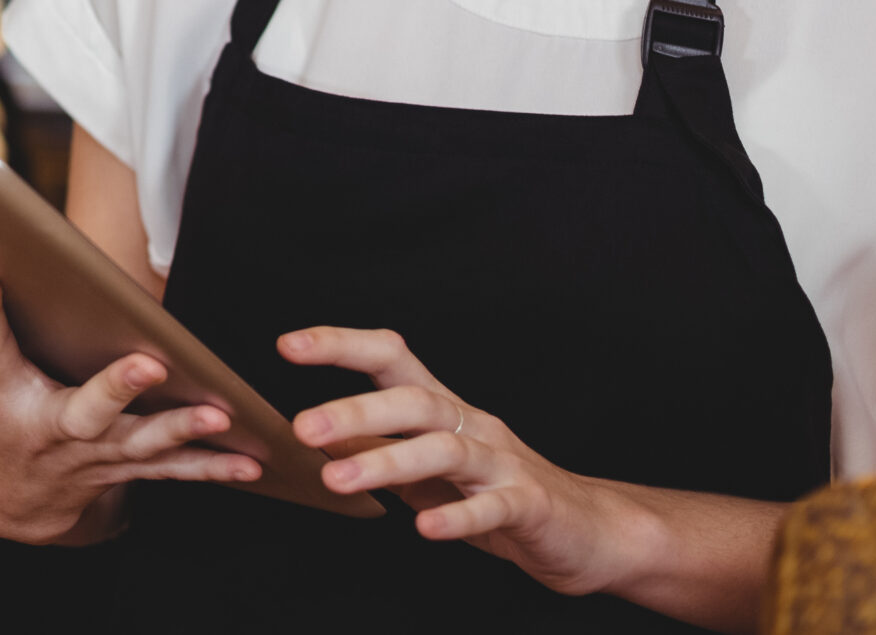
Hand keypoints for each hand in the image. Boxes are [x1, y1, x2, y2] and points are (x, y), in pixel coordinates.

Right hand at [0, 268, 259, 544]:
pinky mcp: (123, 469)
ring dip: (182, 431)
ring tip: (220, 414)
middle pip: (83, 409)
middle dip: (116, 388)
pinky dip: (211, 467)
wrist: (6, 504)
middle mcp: (47, 428)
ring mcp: (91, 455)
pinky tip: (250, 460)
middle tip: (149, 362)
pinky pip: (171, 471)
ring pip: (140, 443)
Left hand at [283, 327, 633, 595]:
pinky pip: (492, 506)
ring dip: (388, 461)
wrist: (587, 531)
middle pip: (414, 400)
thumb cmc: (497, 494)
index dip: (341, 345)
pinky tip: (425, 528)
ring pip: (446, 449)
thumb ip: (379, 452)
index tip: (287, 344)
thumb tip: (317, 439)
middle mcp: (473, 425)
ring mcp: (505, 463)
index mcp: (444, 409)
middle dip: (356, 411)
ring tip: (337, 480)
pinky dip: (457, 515)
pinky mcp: (530, 505)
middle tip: (303, 428)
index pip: (391, 358)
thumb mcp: (428, 472)